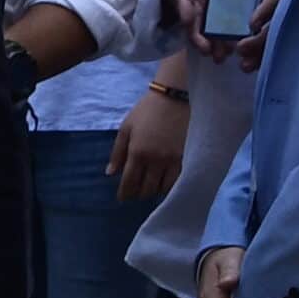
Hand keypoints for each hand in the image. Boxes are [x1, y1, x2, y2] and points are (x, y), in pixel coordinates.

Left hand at [107, 85, 188, 201]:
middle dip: (139, 193)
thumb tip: (111, 174)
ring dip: (154, 192)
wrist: (174, 99)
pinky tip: (165, 184)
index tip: (122, 199)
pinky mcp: (187, 159)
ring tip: (149, 189)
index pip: (130, 181)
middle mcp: (156, 161)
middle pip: (147, 188)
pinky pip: (178, 181)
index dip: (125, 193)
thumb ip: (117, 153)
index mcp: (137, 153)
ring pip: (163, 188)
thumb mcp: (126, 128)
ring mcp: (173, 161)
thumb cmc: (146, 112)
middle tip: (135, 194)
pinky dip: (170, 187)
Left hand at [234, 0, 298, 71]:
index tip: (253, 20)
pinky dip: (267, 54)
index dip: (269, 8)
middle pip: (279, 24)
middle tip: (240, 50)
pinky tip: (251, 65)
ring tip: (243, 64)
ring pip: (279, 38)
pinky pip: (282, 42)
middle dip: (261, 40)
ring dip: (261, 52)